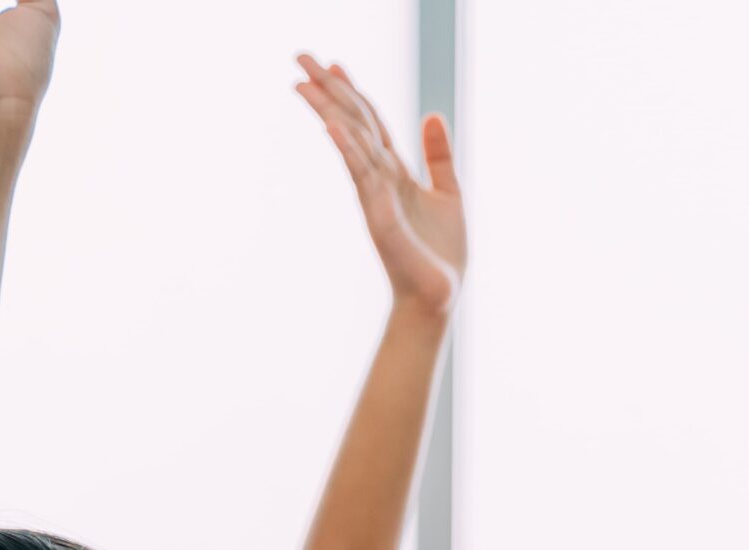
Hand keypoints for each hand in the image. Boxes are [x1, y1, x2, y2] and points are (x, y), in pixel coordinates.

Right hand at [296, 57, 464, 311]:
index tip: (333, 64)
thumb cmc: (439, 252)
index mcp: (394, 172)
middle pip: (351, 122)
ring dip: (327, 108)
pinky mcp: (378, 214)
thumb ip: (437, 155)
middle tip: (300, 56)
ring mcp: (374, 195)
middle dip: (327, 89)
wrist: (439, 295)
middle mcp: (379, 179)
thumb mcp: (448, 191)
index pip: (369, 122)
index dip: (352, 91)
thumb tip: (432, 114)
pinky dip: (347, 147)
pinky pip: (361, 174)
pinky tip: (332, 123)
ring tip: (303, 81)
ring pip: (349, 141)